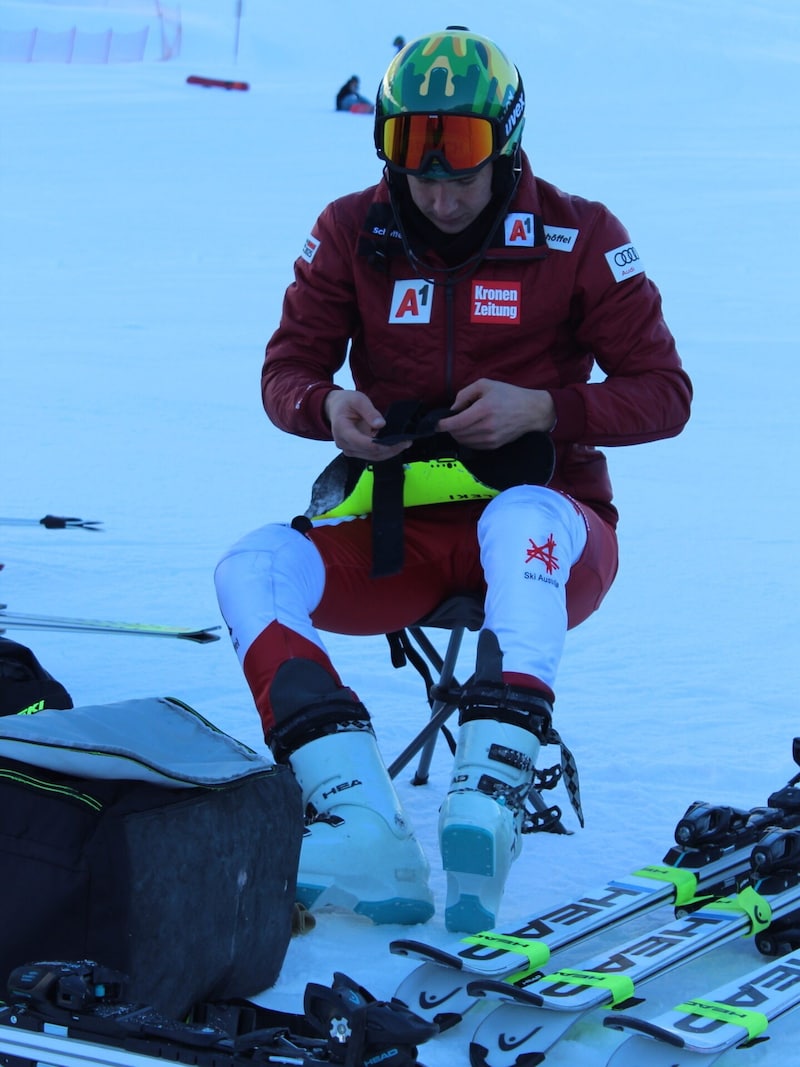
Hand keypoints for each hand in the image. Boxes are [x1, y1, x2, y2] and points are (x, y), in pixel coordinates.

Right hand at [324, 390, 409, 460]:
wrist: (335, 408)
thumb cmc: (346, 402)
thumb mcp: (358, 400)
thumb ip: (369, 412)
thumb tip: (381, 424)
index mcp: (342, 431)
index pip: (365, 444)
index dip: (384, 444)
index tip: (399, 440)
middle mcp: (344, 444)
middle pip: (371, 453)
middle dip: (391, 449)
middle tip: (407, 442)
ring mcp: (349, 450)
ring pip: (373, 457)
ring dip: (389, 452)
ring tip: (404, 443)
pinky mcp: (355, 451)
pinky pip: (371, 455)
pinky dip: (384, 451)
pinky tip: (395, 445)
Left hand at [436, 379, 555, 448]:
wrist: (531, 411)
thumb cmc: (508, 395)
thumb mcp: (485, 385)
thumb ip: (465, 394)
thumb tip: (453, 409)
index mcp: (483, 410)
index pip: (456, 423)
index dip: (442, 425)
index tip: (436, 423)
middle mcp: (486, 427)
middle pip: (458, 433)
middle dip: (449, 428)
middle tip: (450, 421)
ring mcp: (491, 439)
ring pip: (464, 441)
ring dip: (457, 434)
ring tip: (461, 424)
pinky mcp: (494, 446)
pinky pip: (473, 446)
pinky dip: (467, 439)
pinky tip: (470, 431)